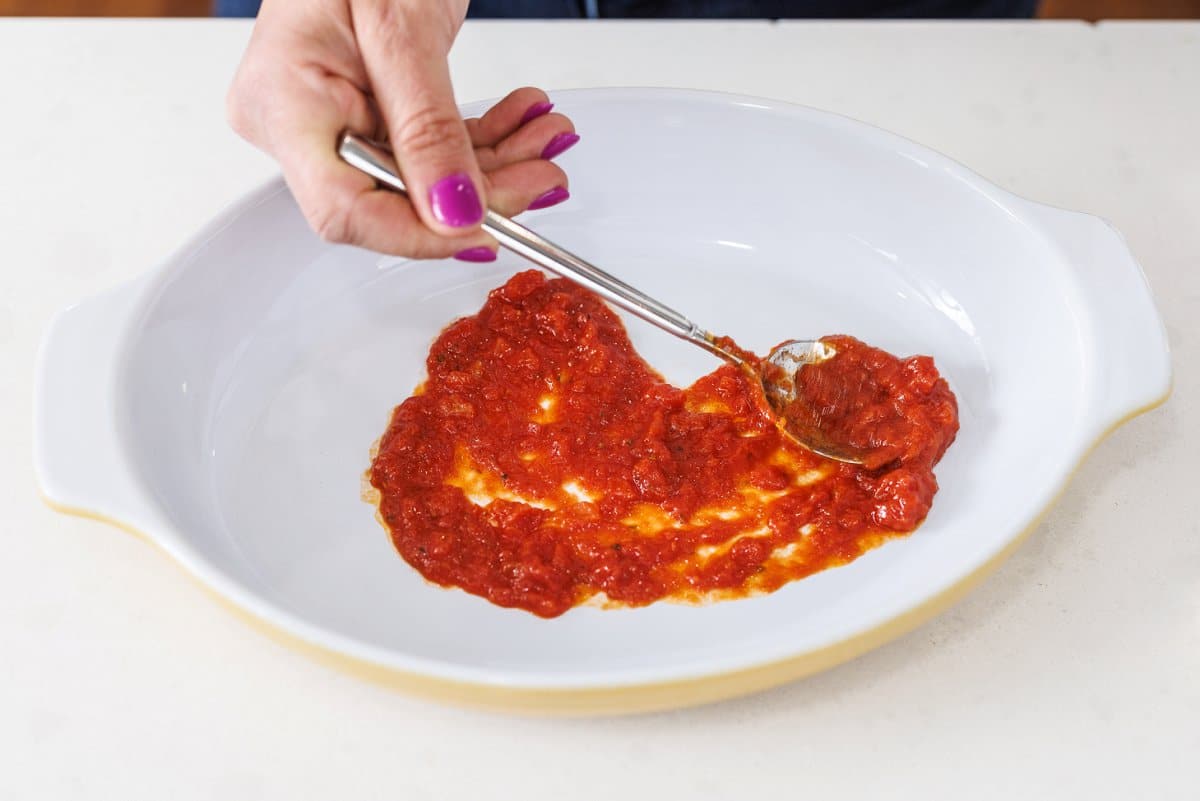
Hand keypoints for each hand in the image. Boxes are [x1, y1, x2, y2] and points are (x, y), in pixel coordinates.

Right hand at [226, 0, 577, 260]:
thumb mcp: (399, 24)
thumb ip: (428, 124)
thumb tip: (454, 212)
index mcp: (282, 102)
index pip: (344, 210)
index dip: (420, 233)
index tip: (486, 227)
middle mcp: (299, 120)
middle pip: (393, 199)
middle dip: (480, 193)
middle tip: (543, 174)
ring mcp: (335, 117)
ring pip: (424, 178)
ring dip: (497, 164)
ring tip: (547, 138)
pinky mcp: (371, 109)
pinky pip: (431, 146)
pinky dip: (486, 139)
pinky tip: (526, 123)